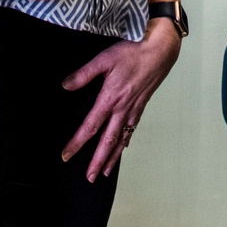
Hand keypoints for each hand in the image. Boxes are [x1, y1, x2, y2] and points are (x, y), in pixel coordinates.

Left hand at [61, 17, 180, 181]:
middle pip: (108, 141)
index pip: (90, 126)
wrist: (160, 49)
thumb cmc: (133, 51)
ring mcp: (134, 108)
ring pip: (121, 139)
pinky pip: (132, 129)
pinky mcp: (141, 105)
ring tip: (104, 172)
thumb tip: (66, 85)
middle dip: (97, 161)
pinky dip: (126, 141)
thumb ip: (84, 74)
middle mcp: (122, 108)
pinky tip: (123, 147)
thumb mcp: (104, 58)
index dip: (77, 142)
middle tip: (89, 178)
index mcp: (110, 98)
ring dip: (112, 157)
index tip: (66, 155)